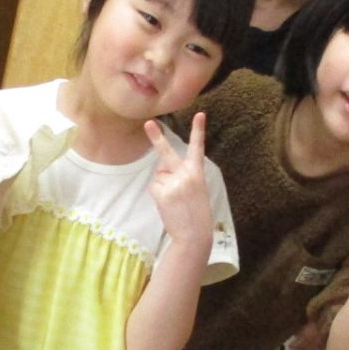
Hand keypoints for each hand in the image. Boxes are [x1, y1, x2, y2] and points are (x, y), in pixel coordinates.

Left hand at [145, 112, 211, 252]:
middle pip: (167, 153)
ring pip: (158, 175)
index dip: (198, 130)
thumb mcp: (196, 190)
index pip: (197, 148)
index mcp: (197, 172)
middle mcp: (185, 174)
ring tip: (174, 201)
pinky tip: (168, 205)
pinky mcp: (162, 192)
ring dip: (162, 186)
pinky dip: (158, 194)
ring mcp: (173, 183)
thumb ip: (182, 175)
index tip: (200, 114)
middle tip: (148, 123)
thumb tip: (162, 170)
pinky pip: (154, 186)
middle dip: (156, 137)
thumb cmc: (196, 213)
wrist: (194, 235)